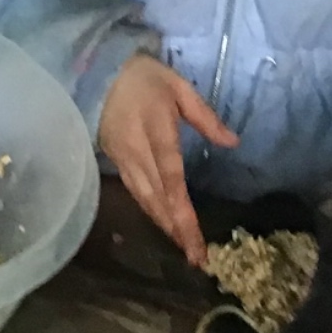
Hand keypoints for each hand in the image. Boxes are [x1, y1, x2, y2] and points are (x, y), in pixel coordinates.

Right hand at [97, 55, 237, 265]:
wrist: (99, 73)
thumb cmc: (144, 78)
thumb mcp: (180, 88)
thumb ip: (206, 118)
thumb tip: (233, 143)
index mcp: (155, 130)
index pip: (170, 176)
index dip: (181, 209)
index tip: (194, 236)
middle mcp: (137, 151)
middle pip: (158, 197)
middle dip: (177, 229)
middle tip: (197, 258)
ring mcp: (123, 159)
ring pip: (145, 199)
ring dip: (164, 225)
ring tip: (185, 249)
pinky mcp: (116, 161)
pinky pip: (135, 192)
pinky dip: (151, 211)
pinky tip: (164, 225)